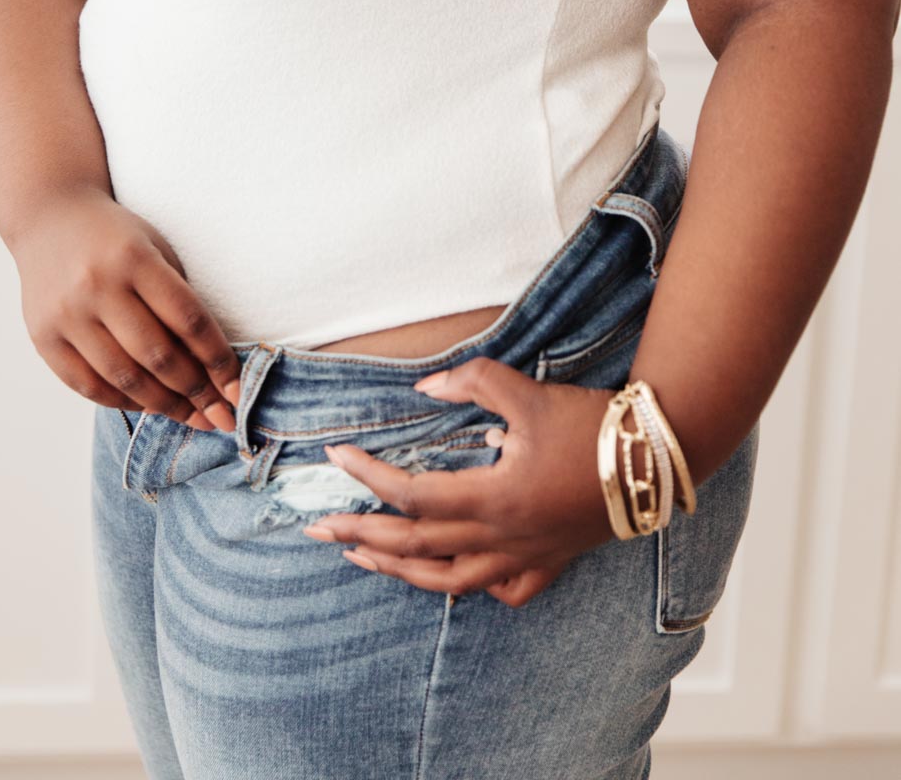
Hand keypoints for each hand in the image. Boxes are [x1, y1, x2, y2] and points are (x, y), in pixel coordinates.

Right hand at [12, 184, 241, 430]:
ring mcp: (66, 313)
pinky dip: (121, 402)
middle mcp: (98, 285)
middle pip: (157, 355)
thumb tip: (210, 369)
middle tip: (221, 419)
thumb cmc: (117, 238)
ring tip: (191, 419)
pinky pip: (87, 385)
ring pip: (123, 378)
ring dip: (163, 406)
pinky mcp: (42, 336)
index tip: (237, 390)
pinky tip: (147, 406)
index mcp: (135, 258)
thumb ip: (178, 302)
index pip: (188, 320)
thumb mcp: (156, 250)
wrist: (49, 218)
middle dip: (195, 394)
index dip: (217, 361)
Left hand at [301, 357, 619, 607]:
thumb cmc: (592, 425)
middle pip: (414, 546)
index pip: (410, 495)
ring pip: (447, 580)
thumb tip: (424, 388)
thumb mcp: (527, 392)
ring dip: (397, 569)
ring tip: (361, 557)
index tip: (336, 458)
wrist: (655, 459)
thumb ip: (471, 383)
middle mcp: (502, 538)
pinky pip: (500, 591)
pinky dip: (467, 587)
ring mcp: (525, 558)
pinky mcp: (549, 565)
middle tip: (318, 526)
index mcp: (493, 497)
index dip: (368, 477)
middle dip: (360, 536)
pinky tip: (447, 576)